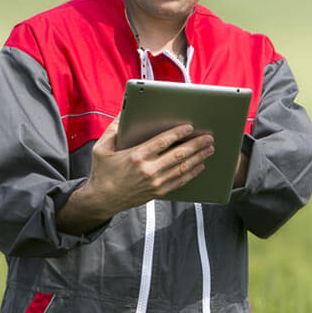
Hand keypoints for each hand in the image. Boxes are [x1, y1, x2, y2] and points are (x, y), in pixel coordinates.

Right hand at [57, 116, 214, 233]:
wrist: (101, 200)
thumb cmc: (102, 172)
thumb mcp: (102, 148)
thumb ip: (113, 129)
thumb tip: (124, 112)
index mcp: (135, 156)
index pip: (162, 141)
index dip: (178, 133)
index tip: (189, 127)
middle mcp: (148, 170)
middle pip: (178, 154)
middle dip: (196, 144)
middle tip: (209, 137)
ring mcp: (154, 182)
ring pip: (182, 168)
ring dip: (198, 157)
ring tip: (209, 149)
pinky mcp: (158, 192)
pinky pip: (179, 181)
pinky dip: (192, 173)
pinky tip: (200, 165)